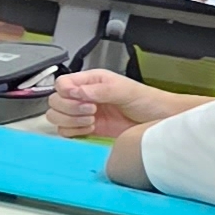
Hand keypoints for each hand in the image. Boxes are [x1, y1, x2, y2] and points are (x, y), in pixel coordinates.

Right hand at [46, 69, 180, 138]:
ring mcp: (84, 114)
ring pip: (57, 117)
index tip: (83, 100)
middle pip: (55, 101)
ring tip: (91, 121)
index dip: (66, 93)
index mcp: (90, 81)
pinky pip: (66, 132)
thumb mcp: (124, 90)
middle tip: (91, 111)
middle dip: (69, 109)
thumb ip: (99, 90)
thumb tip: (76, 92)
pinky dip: (74, 132)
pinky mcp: (87, 130)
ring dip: (70, 121)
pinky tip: (91, 129)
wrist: (159, 121)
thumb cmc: (147, 101)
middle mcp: (83, 96)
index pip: (61, 84)